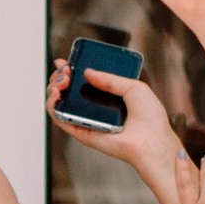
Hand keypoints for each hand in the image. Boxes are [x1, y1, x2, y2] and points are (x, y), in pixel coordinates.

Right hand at [48, 66, 175, 183]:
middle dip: (61, 77)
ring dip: (54, 88)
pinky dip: (53, 105)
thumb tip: (88, 72)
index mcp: (109, 98)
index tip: (66, 62)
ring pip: (59, 104)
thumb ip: (110, 79)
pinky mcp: (81, 133)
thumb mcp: (134, 87)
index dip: (72, 71)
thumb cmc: (150, 119)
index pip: (84, 83)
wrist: (151, 141)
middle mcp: (96, 110)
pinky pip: (60, 119)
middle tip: (65, 71)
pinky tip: (57, 93)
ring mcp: (87, 121)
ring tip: (62, 80)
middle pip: (68, 91)